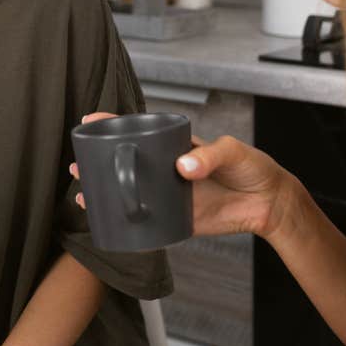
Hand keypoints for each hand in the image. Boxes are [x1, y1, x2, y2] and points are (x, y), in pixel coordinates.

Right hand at [71, 111, 297, 240]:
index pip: (138, 130)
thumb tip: (183, 167)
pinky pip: (147, 222)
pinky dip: (127, 224)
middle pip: (125, 162)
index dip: (112, 124)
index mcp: (174, 144)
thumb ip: (209, 155)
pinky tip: (109, 224)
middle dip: (97, 161)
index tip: (90, 120)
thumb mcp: (232, 151)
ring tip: (83, 195)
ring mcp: (168, 194)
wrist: (269, 203)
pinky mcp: (176, 219)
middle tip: (76, 165)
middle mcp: (165, 167)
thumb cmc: (252, 166)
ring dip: (105, 193)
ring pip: (130, 192)